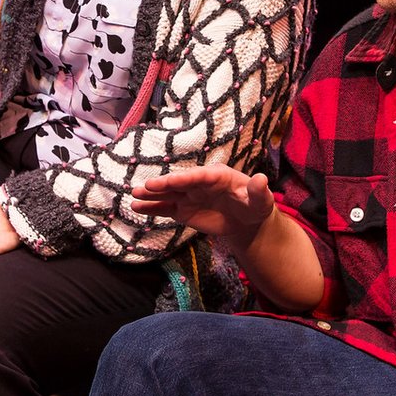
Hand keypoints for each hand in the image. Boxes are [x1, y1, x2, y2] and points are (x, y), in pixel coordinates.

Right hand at [131, 164, 274, 246]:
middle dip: (162, 185)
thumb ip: (258, 190)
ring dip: (151, 196)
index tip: (168, 181)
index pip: (196, 176)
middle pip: (178, 183)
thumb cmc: (255, 204)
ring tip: (134, 196)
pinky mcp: (183, 210)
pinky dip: (152, 208)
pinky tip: (137, 208)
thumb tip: (262, 179)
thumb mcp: (261, 199)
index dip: (182, 179)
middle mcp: (198, 183)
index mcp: (216, 176)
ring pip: (168, 195)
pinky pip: (166, 208)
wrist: (247, 219)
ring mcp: (189, 196)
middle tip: (144, 187)